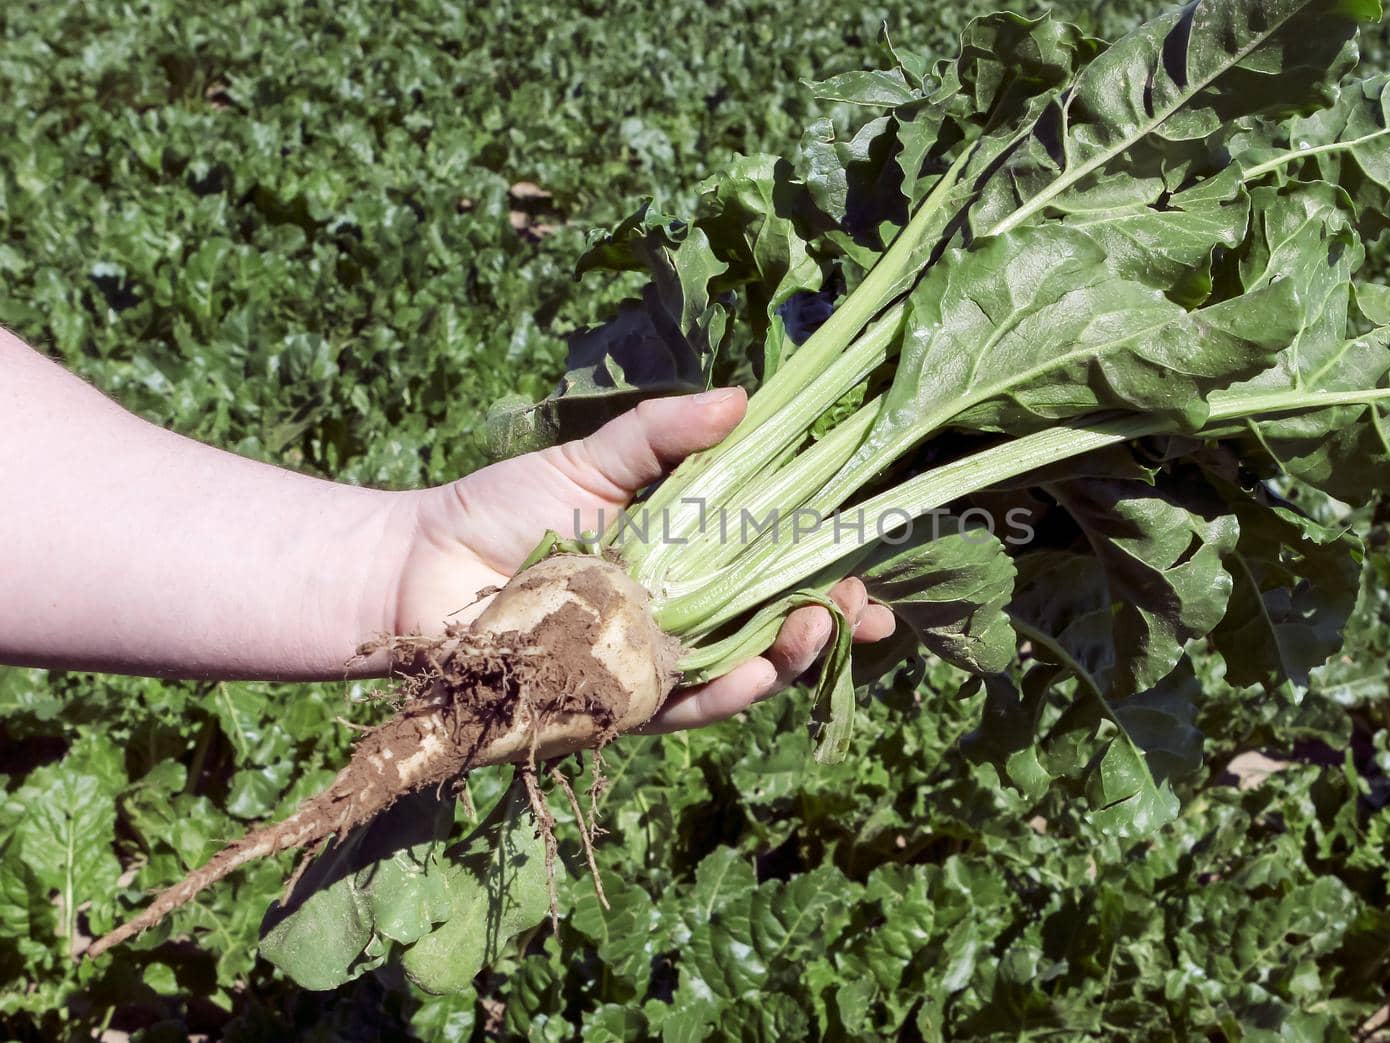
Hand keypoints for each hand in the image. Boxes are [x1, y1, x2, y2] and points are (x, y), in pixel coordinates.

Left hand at [389, 387, 894, 731]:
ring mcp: (648, 665)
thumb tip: (745, 396)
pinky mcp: (613, 706)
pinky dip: (723, 694)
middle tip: (864, 607)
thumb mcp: (593, 461)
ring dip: (787, 659)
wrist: (415, 568)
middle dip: (824, 624)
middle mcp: (676, 620)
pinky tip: (761, 674)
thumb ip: (664, 436)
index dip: (825, 573)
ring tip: (822, 631)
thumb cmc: (501, 510)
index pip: (771, 571)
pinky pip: (680, 707)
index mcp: (682, 564)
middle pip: (768, 629)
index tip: (870, 567)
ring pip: (736, 673)